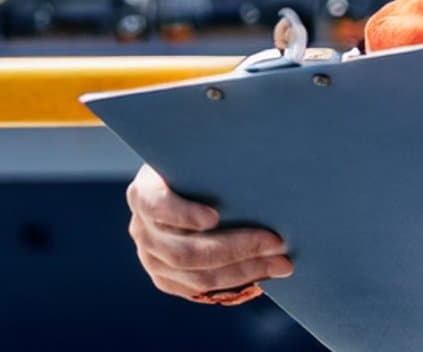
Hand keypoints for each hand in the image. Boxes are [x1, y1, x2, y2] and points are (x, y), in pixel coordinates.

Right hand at [127, 164, 292, 305]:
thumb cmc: (198, 165)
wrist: (186, 187)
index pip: (157, 206)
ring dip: (244, 271)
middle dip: (235, 248)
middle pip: (184, 252)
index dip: (184, 214)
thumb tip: (248, 133)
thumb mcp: (197, 154)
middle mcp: (142, 230)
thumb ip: (212, 154)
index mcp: (143, 193)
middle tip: (275, 241)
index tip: (216, 216)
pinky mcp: (167, 280)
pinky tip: (266, 273)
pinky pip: (202, 290)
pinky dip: (237, 282)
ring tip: (281, 262)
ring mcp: (152, 260)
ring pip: (198, 277)